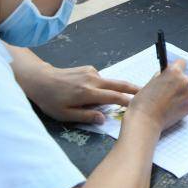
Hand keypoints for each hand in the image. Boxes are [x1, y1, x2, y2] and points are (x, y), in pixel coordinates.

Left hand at [20, 62, 138, 124]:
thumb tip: (103, 119)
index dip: (127, 101)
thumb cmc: (51, 100)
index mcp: (88, 93)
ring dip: (115, 89)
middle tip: (147, 91)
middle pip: (118, 84)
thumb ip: (86, 117)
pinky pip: (100, 79)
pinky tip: (93, 91)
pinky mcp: (88, 68)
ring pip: (109, 82)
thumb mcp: (65, 114)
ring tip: (120, 97)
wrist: (40, 79)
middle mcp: (93, 80)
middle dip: (133, 88)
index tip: (139, 104)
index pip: (113, 97)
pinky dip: (102, 86)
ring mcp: (91, 72)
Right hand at [127, 58, 187, 132]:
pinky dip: (180, 103)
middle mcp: (185, 81)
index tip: (171, 74)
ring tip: (166, 102)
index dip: (175, 68)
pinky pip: (186, 101)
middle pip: (183, 78)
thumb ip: (162, 76)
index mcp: (174, 72)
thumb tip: (165, 75)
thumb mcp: (150, 82)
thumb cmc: (144, 102)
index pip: (181, 63)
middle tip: (165, 91)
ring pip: (185, 90)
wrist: (145, 122)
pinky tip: (169, 109)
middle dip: (176, 83)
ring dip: (179, 94)